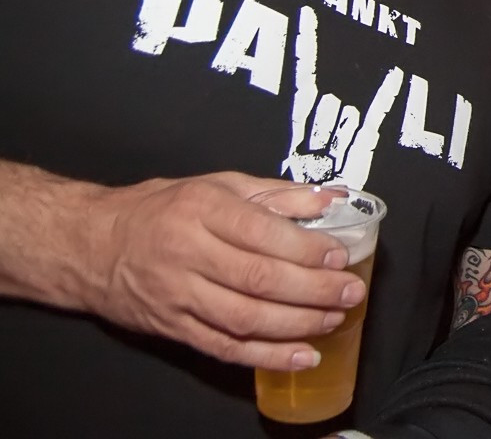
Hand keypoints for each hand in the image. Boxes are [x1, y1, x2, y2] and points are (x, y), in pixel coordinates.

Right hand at [79, 172, 364, 370]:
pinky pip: (224, 347)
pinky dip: (266, 356)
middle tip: (350, 292)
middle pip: (258, 278)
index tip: (338, 255)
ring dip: (297, 324)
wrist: (91, 246)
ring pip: (244, 318)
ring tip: (333, 319)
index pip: (262, 232)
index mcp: (202, 210)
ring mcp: (179, 295)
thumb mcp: (216, 185)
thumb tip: (328, 199)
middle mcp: (188, 253)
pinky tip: (300, 355)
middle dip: (313, 290)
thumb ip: (275, 193)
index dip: (305, 248)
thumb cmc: (159, 210)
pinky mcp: (174, 328)